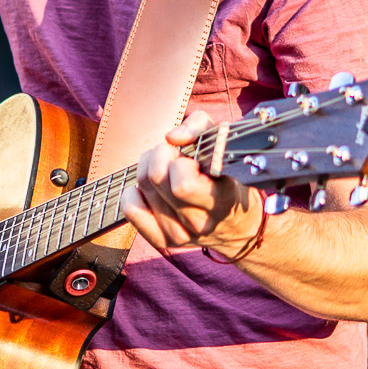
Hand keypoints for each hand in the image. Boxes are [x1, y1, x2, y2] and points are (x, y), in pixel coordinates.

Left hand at [122, 110, 261, 257]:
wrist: (236, 224)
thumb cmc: (226, 175)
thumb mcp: (223, 143)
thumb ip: (199, 127)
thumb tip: (171, 137)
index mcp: (220, 199)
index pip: (182, 185)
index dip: (179, 161)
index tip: (190, 157)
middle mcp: (200, 222)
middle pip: (155, 179)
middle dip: (160, 155)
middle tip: (173, 155)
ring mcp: (181, 235)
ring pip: (142, 188)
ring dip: (149, 169)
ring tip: (167, 171)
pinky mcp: (163, 241)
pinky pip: (131, 209)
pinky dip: (134, 192)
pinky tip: (152, 190)